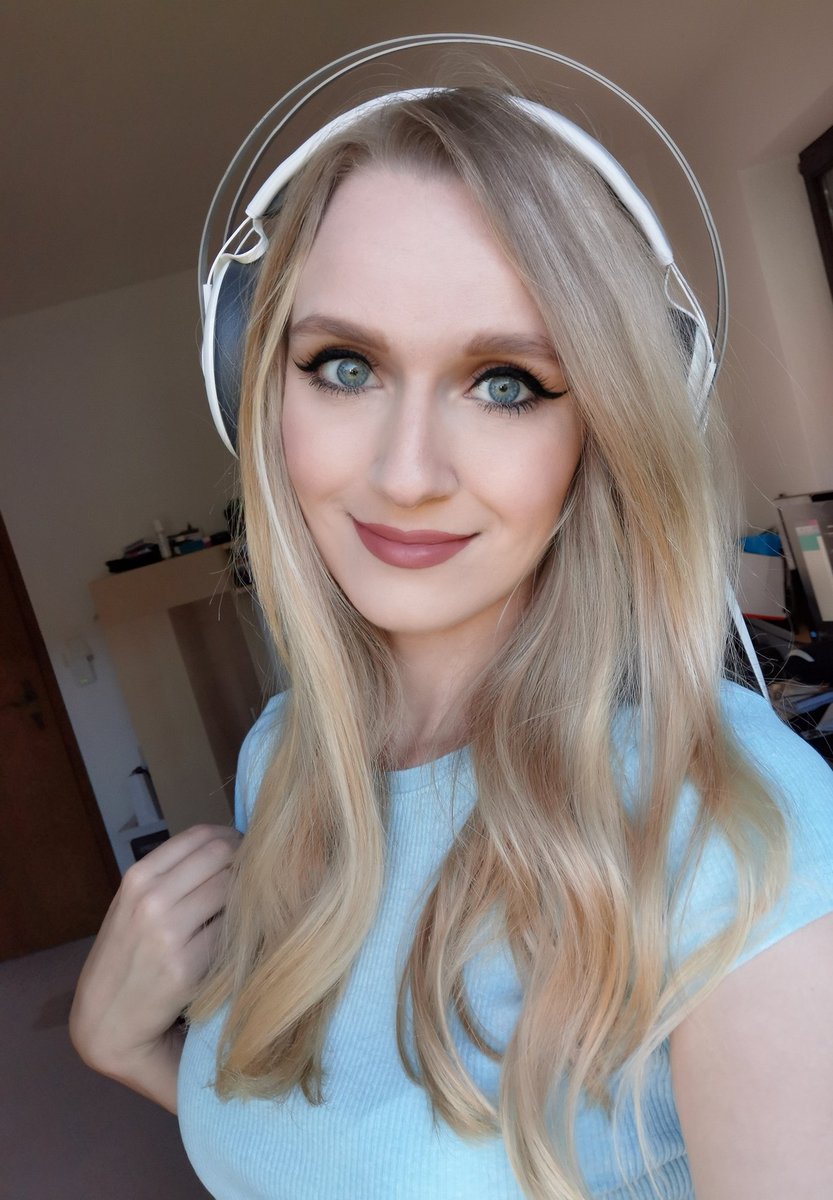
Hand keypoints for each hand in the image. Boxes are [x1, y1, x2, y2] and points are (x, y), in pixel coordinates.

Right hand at [70, 824, 239, 1090]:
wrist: (106, 1019)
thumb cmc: (127, 955)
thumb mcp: (135, 903)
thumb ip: (174, 874)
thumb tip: (232, 845)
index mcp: (139, 877)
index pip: (202, 836)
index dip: (231, 837)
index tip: (245, 849)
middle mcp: (152, 900)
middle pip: (223, 857)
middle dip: (245, 863)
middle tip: (256, 879)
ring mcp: (169, 934)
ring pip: (233, 891)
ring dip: (248, 895)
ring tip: (249, 908)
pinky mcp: (188, 968)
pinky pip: (232, 933)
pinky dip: (242, 930)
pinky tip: (240, 938)